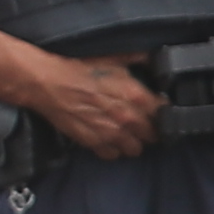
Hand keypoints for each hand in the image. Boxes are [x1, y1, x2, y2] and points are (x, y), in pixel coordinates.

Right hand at [15, 53, 165, 160]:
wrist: (49, 83)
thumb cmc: (80, 69)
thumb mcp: (115, 59)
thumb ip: (140, 60)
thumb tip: (156, 58)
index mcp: (136, 96)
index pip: (164, 114)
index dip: (164, 114)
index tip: (160, 113)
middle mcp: (128, 118)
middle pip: (153, 135)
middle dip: (150, 130)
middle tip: (143, 125)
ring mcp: (111, 133)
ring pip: (135, 149)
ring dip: (132, 142)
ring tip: (126, 134)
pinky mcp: (93, 143)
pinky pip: (112, 155)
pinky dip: (112, 150)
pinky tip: (109, 139)